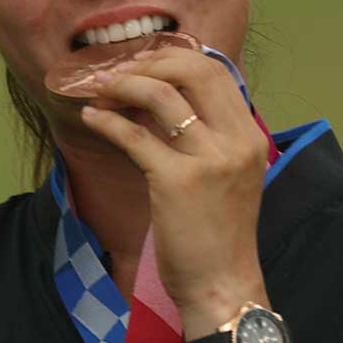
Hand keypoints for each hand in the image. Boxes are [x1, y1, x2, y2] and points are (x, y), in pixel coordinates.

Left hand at [76, 48, 270, 334]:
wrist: (222, 284)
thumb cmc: (219, 235)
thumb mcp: (227, 176)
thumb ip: (207, 138)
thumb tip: (162, 101)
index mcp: (249, 137)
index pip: (216, 72)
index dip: (175, 58)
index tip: (144, 64)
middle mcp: (235, 141)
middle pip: (193, 70)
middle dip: (149, 62)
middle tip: (118, 72)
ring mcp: (209, 160)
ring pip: (161, 96)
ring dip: (123, 86)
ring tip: (99, 91)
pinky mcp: (177, 182)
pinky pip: (135, 136)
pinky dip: (108, 121)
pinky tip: (92, 118)